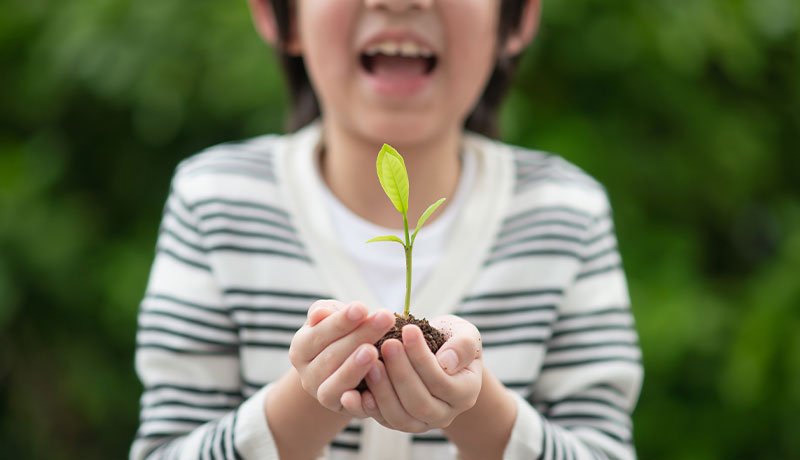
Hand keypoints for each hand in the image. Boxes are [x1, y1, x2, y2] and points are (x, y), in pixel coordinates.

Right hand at [288, 300, 394, 414]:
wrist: (348, 364)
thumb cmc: (341, 333)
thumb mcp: (332, 316)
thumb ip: (326, 313)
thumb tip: (320, 314)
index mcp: (301, 349)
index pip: (319, 334)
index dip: (341, 321)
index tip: (362, 307)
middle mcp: (307, 375)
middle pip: (331, 356)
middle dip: (359, 336)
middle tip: (384, 319)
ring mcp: (324, 396)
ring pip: (336, 384)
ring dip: (355, 367)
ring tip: (374, 350)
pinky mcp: (344, 411)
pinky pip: (352, 407)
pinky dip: (363, 398)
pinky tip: (378, 380)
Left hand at [346, 315, 482, 432]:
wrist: (437, 356)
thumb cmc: (450, 341)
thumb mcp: (464, 334)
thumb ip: (463, 345)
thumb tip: (447, 362)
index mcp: (465, 392)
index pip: (441, 380)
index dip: (422, 357)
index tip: (407, 329)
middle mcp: (445, 414)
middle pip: (420, 402)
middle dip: (401, 373)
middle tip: (386, 345)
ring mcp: (421, 422)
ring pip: (400, 416)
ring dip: (382, 390)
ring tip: (370, 363)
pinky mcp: (399, 422)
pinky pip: (383, 420)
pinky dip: (368, 407)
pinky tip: (354, 390)